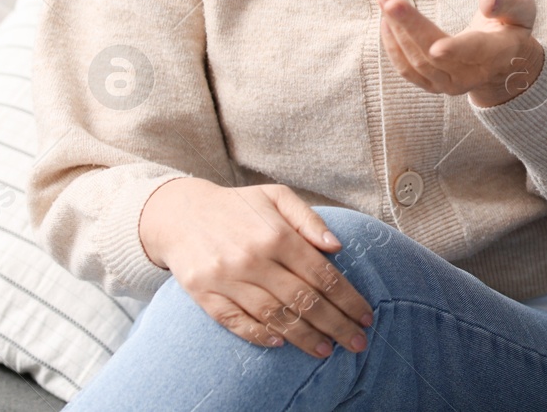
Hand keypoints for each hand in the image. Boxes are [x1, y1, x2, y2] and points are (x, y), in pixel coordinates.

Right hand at [137, 177, 372, 358]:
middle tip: (357, 343)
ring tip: (326, 350)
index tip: (366, 316)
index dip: (348, 298)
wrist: (179, 213)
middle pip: (303, 300)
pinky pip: (235, 321)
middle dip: (335, 324)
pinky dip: (258, 334)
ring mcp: (227, 279)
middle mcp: (254, 258)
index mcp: (277, 235)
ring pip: (273, 315)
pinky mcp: (204, 294)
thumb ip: (309, 220)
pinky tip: (280, 343)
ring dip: (303, 336)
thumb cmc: (238, 206)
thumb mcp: (277, 196)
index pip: (322, 274)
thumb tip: (337, 246)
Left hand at [379, 0, 543, 106]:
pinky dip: (393, 46)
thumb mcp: (523, 10)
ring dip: (397, 33)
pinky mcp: (433, 86)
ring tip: (386, 1)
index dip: (456, 50)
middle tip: (391, 0)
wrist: (506, 65)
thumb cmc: (512, 29)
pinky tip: (387, 22)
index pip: (475, 52)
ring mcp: (450, 85)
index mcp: (497, 54)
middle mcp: (472, 75)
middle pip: (435, 56)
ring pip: (417, 63)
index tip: (437, 47)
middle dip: (410, 27)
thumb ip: (508, 2)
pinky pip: (408, 70)